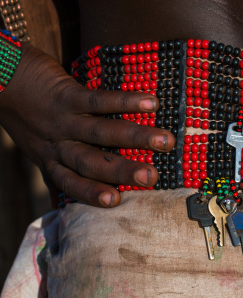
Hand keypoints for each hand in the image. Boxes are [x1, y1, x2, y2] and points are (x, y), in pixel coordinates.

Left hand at [0, 44, 174, 207]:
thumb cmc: (23, 111)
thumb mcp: (35, 143)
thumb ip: (57, 161)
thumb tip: (72, 192)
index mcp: (48, 158)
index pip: (69, 182)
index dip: (91, 193)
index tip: (117, 202)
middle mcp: (55, 143)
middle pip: (90, 162)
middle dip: (122, 171)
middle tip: (152, 178)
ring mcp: (60, 118)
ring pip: (100, 133)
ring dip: (134, 137)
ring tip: (164, 141)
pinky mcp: (65, 94)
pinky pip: (98, 100)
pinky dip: (125, 102)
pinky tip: (150, 103)